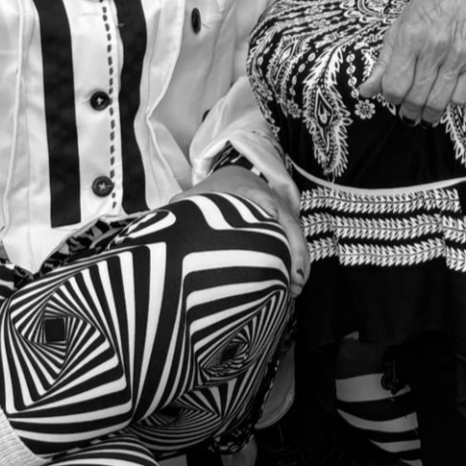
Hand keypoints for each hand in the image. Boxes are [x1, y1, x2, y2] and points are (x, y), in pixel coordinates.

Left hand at [180, 167, 309, 293]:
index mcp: (248, 191)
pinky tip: (294, 284)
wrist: (235, 178)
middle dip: (294, 249)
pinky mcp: (285, 224)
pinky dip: (298, 262)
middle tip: (293, 278)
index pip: (261, 198)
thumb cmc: (216, 192)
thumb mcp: (198, 196)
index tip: (273, 224)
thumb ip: (183, 205)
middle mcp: (271, 200)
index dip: (268, 208)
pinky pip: (296, 242)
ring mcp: (281, 212)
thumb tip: (164, 217)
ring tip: (296, 287)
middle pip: (288, 222)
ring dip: (300, 261)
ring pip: (296, 235)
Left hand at [355, 0, 465, 125]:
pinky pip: (463, 97)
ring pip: (439, 102)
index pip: (395, 85)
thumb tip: (366, 91)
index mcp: (410, 37)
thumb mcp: (400, 25)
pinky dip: (452, 102)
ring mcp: (458, 55)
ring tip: (425, 114)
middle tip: (408, 113)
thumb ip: (384, 61)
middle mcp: (434, 48)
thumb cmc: (432, 3)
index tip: (394, 95)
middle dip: (408, 111)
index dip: (391, 97)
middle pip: (416, 97)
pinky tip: (446, 95)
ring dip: (429, 114)